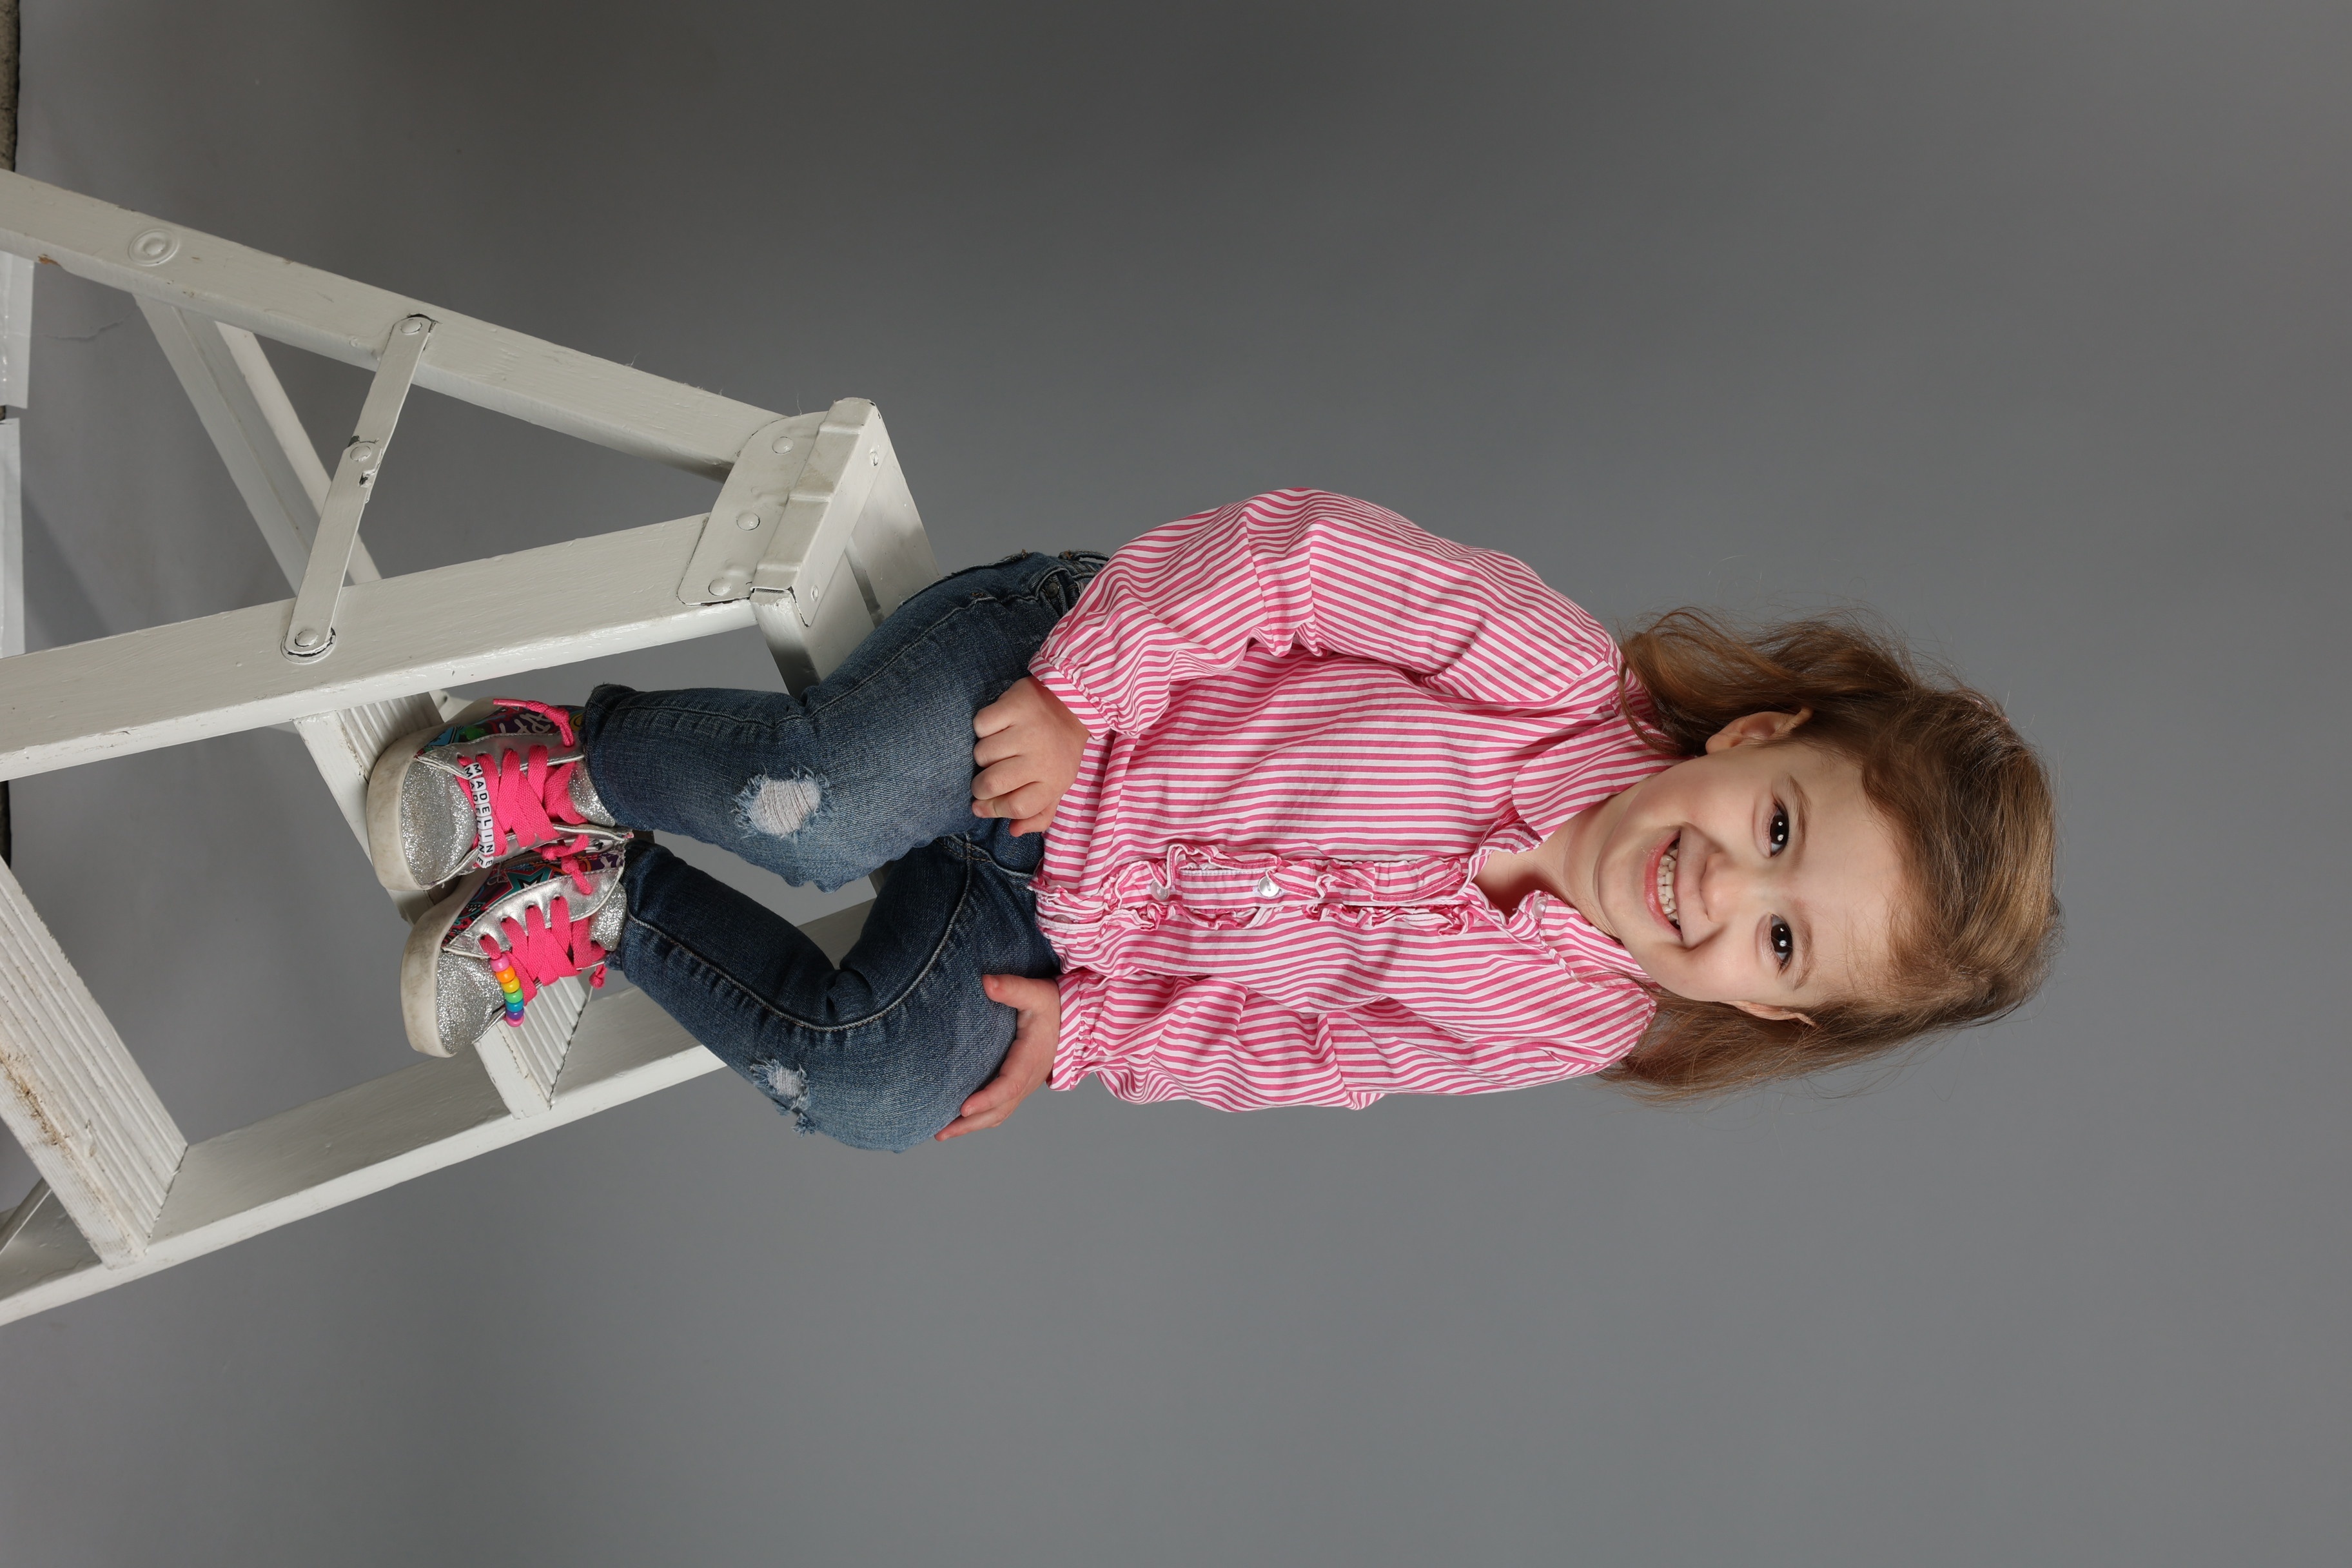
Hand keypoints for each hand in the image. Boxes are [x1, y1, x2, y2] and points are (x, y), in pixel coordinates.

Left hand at [935, 974, 1060, 1141]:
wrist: (1076, 1019)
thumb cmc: (1055, 1006)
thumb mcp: (1036, 993)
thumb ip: (1012, 988)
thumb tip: (986, 982)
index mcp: (1030, 1059)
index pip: (1008, 1085)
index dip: (987, 1099)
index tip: (963, 1108)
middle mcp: (1029, 1079)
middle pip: (1000, 1109)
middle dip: (970, 1123)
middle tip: (940, 1132)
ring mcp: (1025, 1085)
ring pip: (1000, 1113)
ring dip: (973, 1126)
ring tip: (943, 1133)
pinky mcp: (1020, 1085)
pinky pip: (1002, 1108)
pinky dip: (982, 1118)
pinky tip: (962, 1120)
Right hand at [972, 676, 1089, 835]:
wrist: (1071, 706)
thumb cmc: (1057, 752)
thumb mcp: (1056, 787)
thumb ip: (1038, 815)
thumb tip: (1013, 831)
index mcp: (1054, 781)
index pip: (1016, 808)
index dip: (994, 810)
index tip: (982, 806)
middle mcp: (1042, 757)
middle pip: (992, 784)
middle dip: (979, 786)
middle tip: (983, 779)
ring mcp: (1029, 730)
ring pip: (982, 754)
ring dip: (983, 755)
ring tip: (998, 749)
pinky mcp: (1015, 706)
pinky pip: (980, 725)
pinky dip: (983, 727)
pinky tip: (997, 727)